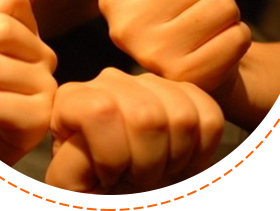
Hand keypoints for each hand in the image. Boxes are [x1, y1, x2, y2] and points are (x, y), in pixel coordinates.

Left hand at [45, 68, 223, 195]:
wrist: (142, 202)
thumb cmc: (106, 195)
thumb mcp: (74, 187)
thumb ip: (70, 160)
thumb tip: (95, 125)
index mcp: (74, 100)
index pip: (99, 111)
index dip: (113, 156)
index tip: (110, 176)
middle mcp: (110, 81)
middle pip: (145, 115)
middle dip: (147, 161)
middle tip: (136, 175)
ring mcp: (150, 82)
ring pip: (181, 115)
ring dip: (174, 156)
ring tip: (157, 165)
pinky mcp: (187, 92)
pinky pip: (209, 116)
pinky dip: (201, 149)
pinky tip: (179, 155)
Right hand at [99, 0, 250, 91]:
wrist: (192, 62)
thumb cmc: (182, 6)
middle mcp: (124, 27)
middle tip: (197, 7)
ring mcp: (152, 55)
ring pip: (224, 5)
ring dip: (226, 12)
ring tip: (206, 25)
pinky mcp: (185, 76)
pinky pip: (237, 37)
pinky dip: (236, 36)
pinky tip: (215, 45)